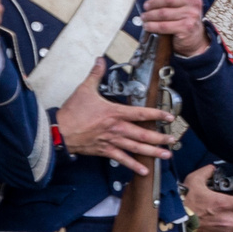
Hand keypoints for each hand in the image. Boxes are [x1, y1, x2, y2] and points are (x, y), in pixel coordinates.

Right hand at [57, 75, 174, 169]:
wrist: (59, 132)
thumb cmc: (72, 113)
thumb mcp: (84, 90)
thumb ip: (95, 74)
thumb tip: (100, 60)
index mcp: (115, 113)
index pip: (141, 113)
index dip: (157, 114)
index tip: (169, 117)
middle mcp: (117, 128)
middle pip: (143, 134)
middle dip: (160, 137)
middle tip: (173, 140)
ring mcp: (112, 141)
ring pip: (136, 148)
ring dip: (152, 152)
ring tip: (166, 155)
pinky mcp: (105, 151)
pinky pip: (122, 159)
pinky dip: (133, 165)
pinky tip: (144, 171)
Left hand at [140, 0, 209, 57]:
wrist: (194, 37)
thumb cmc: (184, 17)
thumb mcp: (182, 2)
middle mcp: (194, 2)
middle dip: (153, 2)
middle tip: (146, 6)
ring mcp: (191, 15)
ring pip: (164, 13)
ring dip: (150, 15)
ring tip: (144, 17)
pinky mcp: (186, 28)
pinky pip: (164, 26)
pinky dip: (152, 26)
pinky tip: (148, 26)